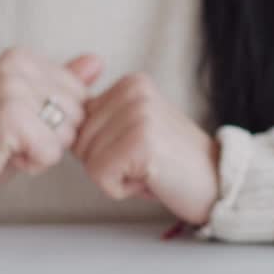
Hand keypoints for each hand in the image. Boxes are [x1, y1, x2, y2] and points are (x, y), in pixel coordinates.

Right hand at [0, 48, 102, 205]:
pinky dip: (34, 164)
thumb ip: (62, 83)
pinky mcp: (7, 117)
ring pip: (67, 134)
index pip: (80, 94)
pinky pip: (51, 151)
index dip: (59, 121)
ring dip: (44, 152)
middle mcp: (16, 66)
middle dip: (54, 137)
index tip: (22, 124)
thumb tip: (99, 61)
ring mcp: (10, 89)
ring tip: (10, 146)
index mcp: (23, 57)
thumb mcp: (29, 106)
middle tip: (15, 138)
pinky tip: (6, 156)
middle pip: (77, 114)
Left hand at [73, 73, 219, 224]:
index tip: (139, 152)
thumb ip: (99, 119)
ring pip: (88, 160)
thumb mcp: (132, 133)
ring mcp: (139, 113)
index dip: (102, 150)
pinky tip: (151, 179)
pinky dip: (122, 189)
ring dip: (116, 177)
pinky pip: (101, 175)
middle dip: (106, 164)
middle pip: (79, 142)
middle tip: (146, 164)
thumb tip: (54, 112)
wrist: (219, 185)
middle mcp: (134, 90)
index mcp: (131, 84)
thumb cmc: (171, 166)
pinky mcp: (141, 140)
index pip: (77, 124)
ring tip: (149, 170)